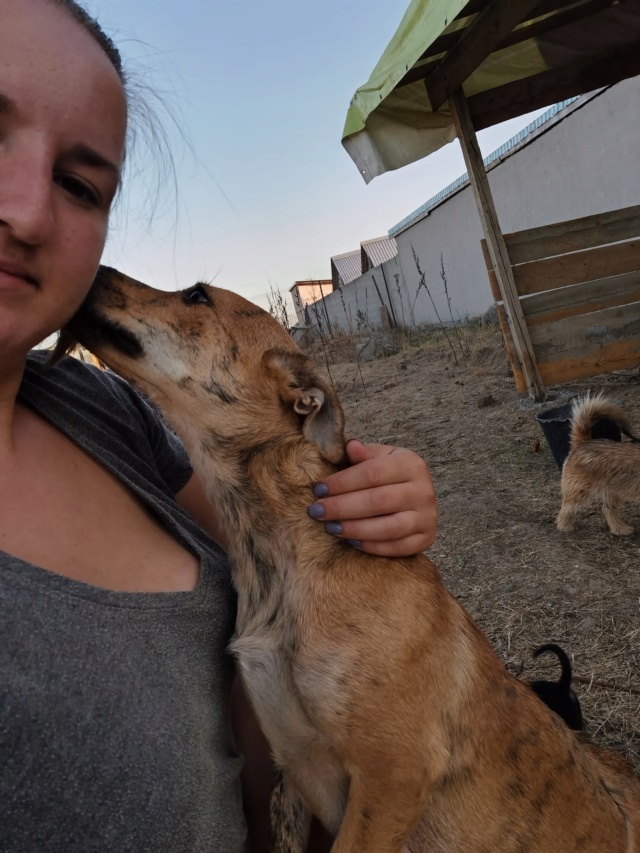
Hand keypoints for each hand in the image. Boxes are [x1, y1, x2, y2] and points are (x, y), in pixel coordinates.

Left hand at [307, 439, 436, 556]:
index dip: (342, 482)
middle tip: (317, 510)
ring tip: (330, 527)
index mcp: (411, 463)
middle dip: (342, 507)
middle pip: (378, 501)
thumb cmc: (390, 474)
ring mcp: (427, 516)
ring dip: (354, 528)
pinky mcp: (426, 538)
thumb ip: (363, 454)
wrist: (416, 495)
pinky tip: (350, 540)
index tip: (319, 489)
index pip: (372, 473)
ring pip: (388, 528)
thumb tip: (350, 446)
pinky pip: (396, 547)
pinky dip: (371, 546)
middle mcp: (423, 490)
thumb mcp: (379, 458)